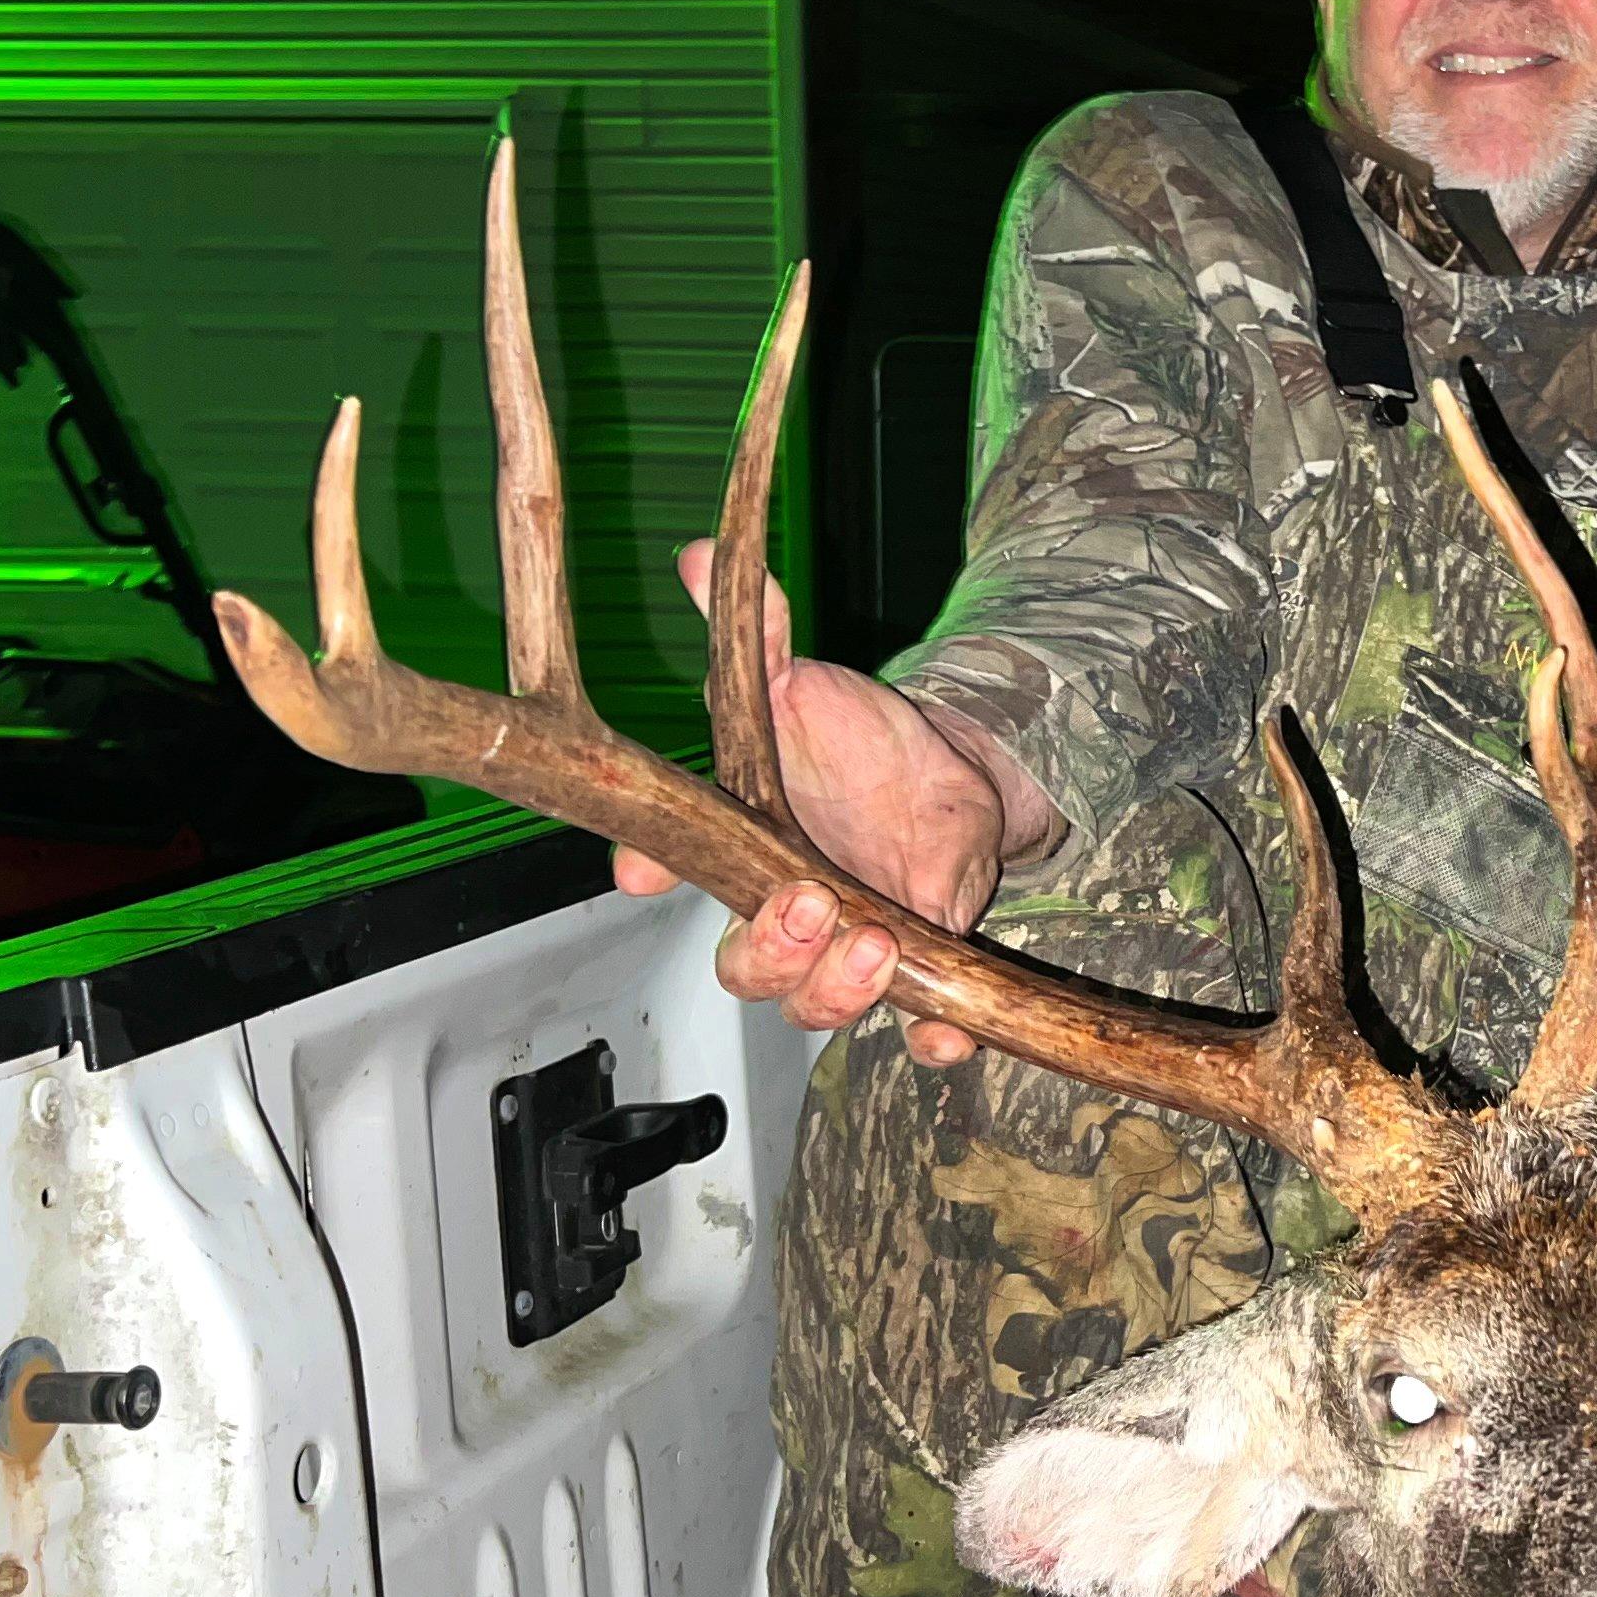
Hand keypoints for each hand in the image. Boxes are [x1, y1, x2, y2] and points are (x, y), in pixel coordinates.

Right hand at [611, 539, 1057, 1067]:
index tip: (643, 871)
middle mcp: (779, 916)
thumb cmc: (854, 742)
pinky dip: (931, 1042)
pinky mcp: (917, 978)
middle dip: (770, 948)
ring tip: (875, 942)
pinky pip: (917, 1035)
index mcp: (733, 852)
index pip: (668, 873)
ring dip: (839, 990)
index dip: (648, 875)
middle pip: (744, 969)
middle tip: (808, 901)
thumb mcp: (803, 684)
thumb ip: (757, 634)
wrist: (953, 774)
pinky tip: (948, 1035)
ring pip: (816, 1008)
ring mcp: (846, 956)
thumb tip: (699, 553)